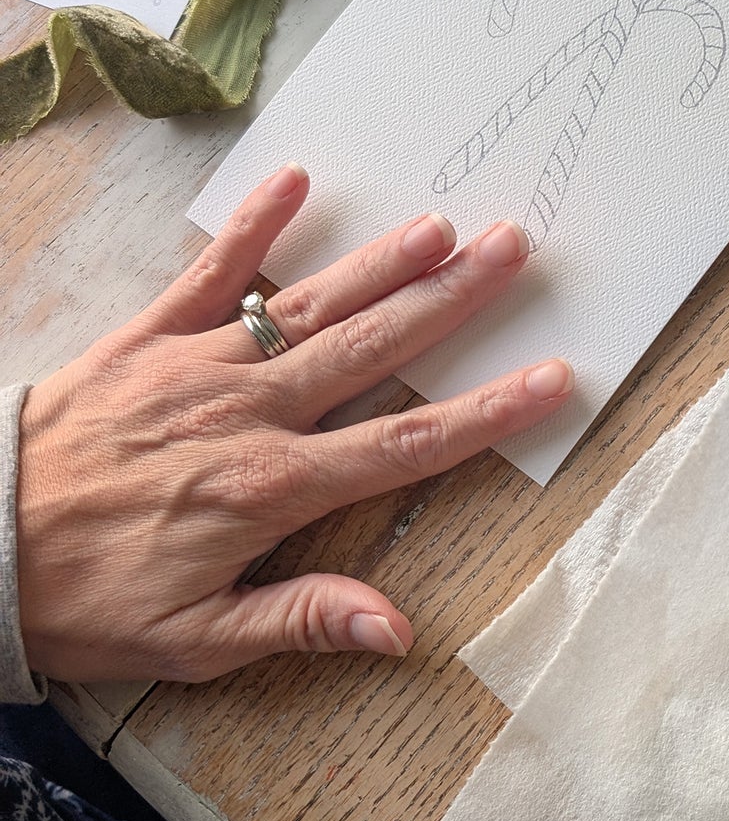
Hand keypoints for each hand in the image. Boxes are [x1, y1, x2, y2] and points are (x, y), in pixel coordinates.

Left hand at [15, 163, 572, 683]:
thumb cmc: (86, 599)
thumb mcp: (193, 641)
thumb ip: (300, 620)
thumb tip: (400, 630)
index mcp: (272, 488)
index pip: (405, 443)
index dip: (487, 412)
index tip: (550, 380)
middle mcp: (249, 413)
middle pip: (374, 348)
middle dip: (452, 299)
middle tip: (513, 249)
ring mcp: (197, 365)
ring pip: (309, 305)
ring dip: (380, 262)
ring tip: (442, 224)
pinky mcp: (145, 337)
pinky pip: (206, 273)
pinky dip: (250, 226)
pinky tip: (296, 179)